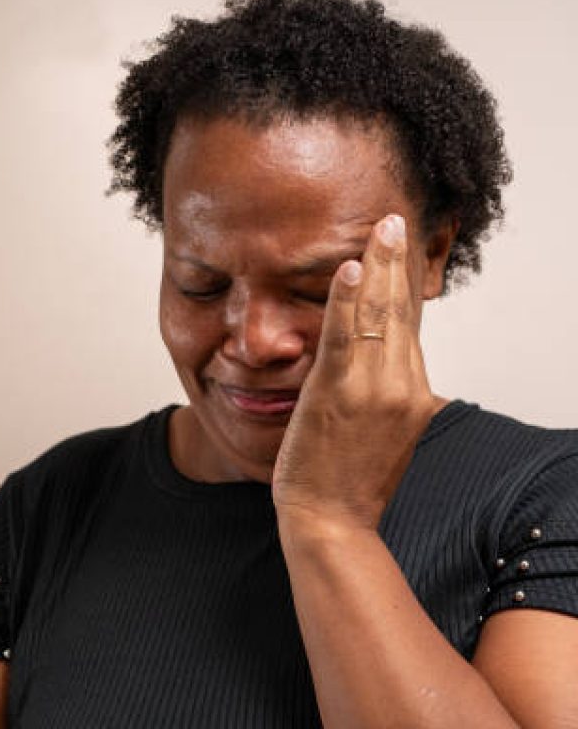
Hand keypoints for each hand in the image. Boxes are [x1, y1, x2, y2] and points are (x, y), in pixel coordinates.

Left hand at [271, 213, 437, 530]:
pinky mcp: (338, 394)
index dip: (405, 285)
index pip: (410, 326)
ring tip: (382, 228)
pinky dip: (348, 301)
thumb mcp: (381, 431)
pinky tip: (351, 268)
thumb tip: (380, 360)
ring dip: (379, 267)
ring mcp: (373, 390)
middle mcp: (401, 386)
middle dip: (397, 263)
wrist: (331, 521)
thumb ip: (384, 392)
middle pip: (400, 312)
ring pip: (378, 316)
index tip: (401, 251)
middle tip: (395, 222)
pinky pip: (345, 337)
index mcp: (411, 393)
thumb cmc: (349, 479)